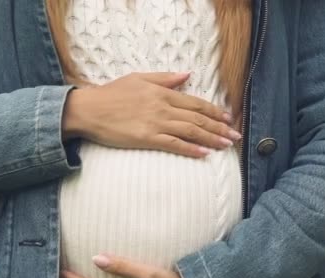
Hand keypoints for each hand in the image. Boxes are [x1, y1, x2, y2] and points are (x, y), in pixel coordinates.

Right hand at [62, 72, 240, 157]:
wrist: (89, 109)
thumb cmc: (111, 94)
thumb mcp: (139, 78)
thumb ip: (165, 78)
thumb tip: (187, 75)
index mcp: (162, 93)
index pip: (195, 103)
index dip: (214, 111)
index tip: (228, 118)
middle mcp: (162, 107)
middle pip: (198, 118)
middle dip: (219, 127)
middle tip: (235, 136)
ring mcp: (155, 123)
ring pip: (190, 132)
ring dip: (211, 139)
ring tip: (226, 146)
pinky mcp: (146, 138)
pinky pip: (173, 144)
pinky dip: (190, 149)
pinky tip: (203, 154)